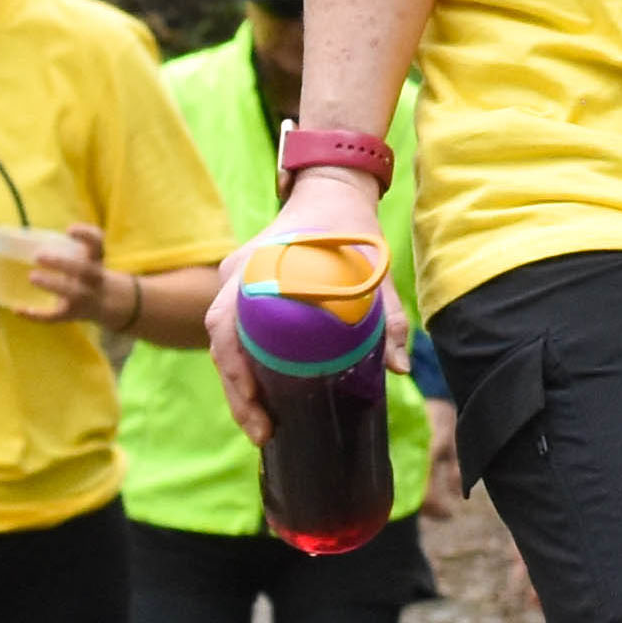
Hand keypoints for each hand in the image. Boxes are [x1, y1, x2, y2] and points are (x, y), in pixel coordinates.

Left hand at [10, 223, 106, 323]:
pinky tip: (19, 309)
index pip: (97, 244)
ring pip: (71, 293)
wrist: (107, 302)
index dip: (86, 236)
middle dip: (62, 263)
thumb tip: (32, 236)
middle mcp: (93, 279)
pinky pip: (54, 316)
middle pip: (83, 270)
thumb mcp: (90, 257)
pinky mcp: (70, 314)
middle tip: (38, 256)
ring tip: (32, 276)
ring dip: (52, 284)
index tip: (68, 230)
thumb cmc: (89, 272)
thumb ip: (73, 245)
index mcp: (96, 261)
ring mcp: (83, 298)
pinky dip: (36, 315)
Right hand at [205, 173, 396, 446]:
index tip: (256, 404)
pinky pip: (235, 334)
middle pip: (221, 344)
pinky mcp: (242, 291)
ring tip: (263, 425)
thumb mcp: (375, 268)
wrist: (331, 189)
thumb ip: (387, 317)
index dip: (234, 371)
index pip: (227, 327)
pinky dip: (244, 366)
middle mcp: (235, 277)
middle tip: (263, 433)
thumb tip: (400, 371)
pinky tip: (264, 396)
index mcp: (255, 267)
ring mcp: (234, 284)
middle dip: (236, 393)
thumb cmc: (350, 228)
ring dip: (238, 385)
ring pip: (223, 343)